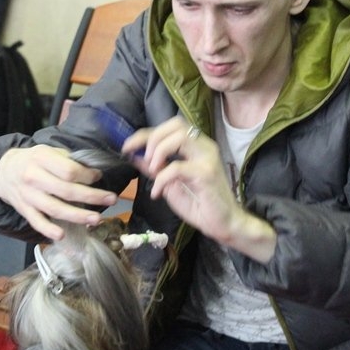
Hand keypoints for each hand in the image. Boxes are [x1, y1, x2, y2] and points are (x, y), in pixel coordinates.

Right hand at [0, 144, 116, 240]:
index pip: (69, 170)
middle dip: (92, 196)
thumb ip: (68, 161)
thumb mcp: (49, 151)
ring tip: (96, 219)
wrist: (4, 170)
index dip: (87, 176)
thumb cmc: (34, 160)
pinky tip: (62, 235)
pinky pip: (36, 222)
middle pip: (66, 190)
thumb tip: (94, 173)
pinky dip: (48, 230)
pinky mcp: (23, 209)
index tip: (98, 177)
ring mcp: (27, 195)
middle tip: (111, 199)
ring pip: (55, 208)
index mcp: (41, 158)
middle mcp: (33, 177)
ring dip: (77, 215)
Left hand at [122, 117, 277, 261]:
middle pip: (176, 124)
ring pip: (180, 137)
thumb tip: (135, 156)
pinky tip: (157, 193)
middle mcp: (204, 146)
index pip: (170, 127)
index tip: (127, 146)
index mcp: (196, 146)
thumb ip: (154, 169)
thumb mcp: (169, 184)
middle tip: (143, 159)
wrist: (222, 224)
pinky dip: (161, 179)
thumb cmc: (199, 205)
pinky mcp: (207, 174)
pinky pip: (178, 167)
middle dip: (152, 137)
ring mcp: (207, 158)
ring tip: (152, 170)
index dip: (145, 133)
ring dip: (159, 151)